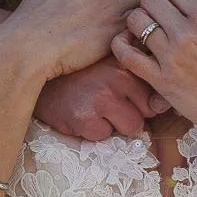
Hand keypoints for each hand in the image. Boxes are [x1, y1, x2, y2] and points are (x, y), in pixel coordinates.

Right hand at [0, 0, 133, 91]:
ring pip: (141, 4)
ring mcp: (112, 6)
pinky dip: (138, 34)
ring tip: (134, 32)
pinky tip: (131, 45)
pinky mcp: (117, 29)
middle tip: (115, 28)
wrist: (29, 45)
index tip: (98, 15)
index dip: (105, 0)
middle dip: (122, 8)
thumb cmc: (30, 21)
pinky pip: (139, 27)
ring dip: (138, 16)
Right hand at [36, 58, 168, 139]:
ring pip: (132, 127)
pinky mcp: (84, 118)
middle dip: (131, 112)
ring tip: (94, 108)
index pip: (155, 93)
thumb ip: (138, 73)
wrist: (33, 75)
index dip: (141, 99)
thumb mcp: (108, 61)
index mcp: (125, 60)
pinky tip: (80, 114)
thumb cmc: (77, 71)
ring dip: (115, 124)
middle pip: (147, 112)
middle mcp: (116, 76)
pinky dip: (93, 131)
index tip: (126, 95)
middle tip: (105, 100)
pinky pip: (106, 136)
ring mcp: (100, 98)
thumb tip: (162, 105)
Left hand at [111, 0, 196, 151]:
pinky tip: (130, 45)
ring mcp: (171, 57)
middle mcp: (187, 33)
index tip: (175, 3)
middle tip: (160, 16)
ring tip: (148, 31)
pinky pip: (126, 54)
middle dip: (153, 3)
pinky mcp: (160, 80)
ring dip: (139, 22)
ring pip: (136, 21)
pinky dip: (121, 45)